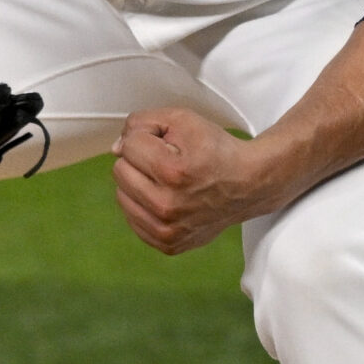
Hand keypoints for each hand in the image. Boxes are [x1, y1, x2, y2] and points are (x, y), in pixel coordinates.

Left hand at [111, 107, 290, 255]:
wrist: (247, 185)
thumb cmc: (215, 150)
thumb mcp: (183, 120)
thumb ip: (142, 123)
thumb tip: (116, 148)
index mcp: (173, 173)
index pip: (128, 145)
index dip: (148, 137)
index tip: (170, 143)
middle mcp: (168, 207)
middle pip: (120, 171)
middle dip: (141, 160)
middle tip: (170, 161)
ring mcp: (168, 231)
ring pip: (122, 196)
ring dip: (139, 183)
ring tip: (168, 181)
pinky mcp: (168, 244)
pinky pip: (132, 218)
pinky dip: (144, 205)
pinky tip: (166, 198)